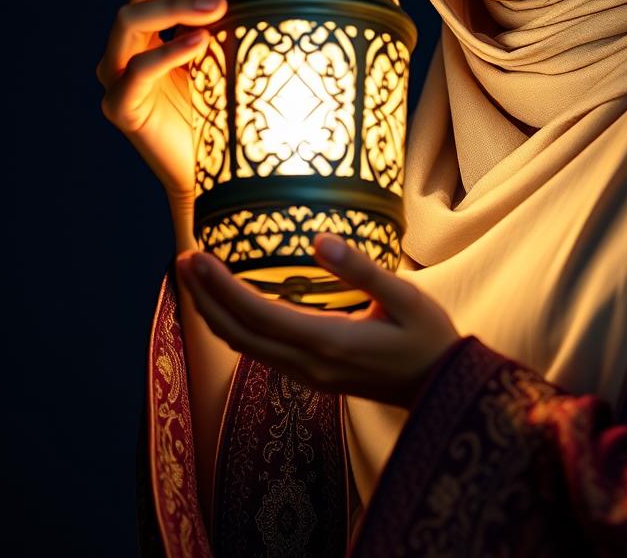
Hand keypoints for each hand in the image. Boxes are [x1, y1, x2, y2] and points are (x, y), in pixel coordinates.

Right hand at [95, 0, 241, 228]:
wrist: (223, 182)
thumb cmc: (231, 114)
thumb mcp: (234, 55)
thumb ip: (232, 14)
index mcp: (155, 29)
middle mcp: (130, 46)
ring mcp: (119, 76)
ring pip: (130, 21)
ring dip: (175, 6)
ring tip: (218, 6)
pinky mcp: (121, 108)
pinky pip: (134, 75)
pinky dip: (165, 55)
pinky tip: (199, 44)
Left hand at [176, 233, 461, 409]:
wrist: (442, 389)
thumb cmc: (429, 338)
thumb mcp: (405, 297)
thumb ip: (362, 269)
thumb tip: (319, 238)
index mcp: (329, 342)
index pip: (259, 314)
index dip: (221, 287)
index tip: (197, 256)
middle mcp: (309, 364)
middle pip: (239, 334)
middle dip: (205, 298)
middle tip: (184, 258)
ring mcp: (308, 375)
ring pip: (245, 346)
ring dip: (216, 312)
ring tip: (197, 277)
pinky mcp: (312, 375)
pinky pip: (261, 350)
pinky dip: (236, 325)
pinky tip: (232, 304)